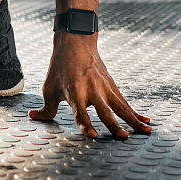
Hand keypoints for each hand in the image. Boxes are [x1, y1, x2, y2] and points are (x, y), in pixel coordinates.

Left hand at [29, 32, 150, 138]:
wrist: (76, 43)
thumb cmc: (60, 67)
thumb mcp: (49, 88)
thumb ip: (46, 108)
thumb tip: (34, 117)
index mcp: (75, 93)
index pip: (80, 113)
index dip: (86, 124)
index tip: (93, 135)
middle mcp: (92, 91)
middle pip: (105, 111)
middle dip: (114, 125)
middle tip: (123, 136)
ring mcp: (104, 89)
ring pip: (122, 107)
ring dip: (134, 120)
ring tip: (146, 132)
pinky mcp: (112, 87)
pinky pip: (125, 103)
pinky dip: (136, 113)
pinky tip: (145, 122)